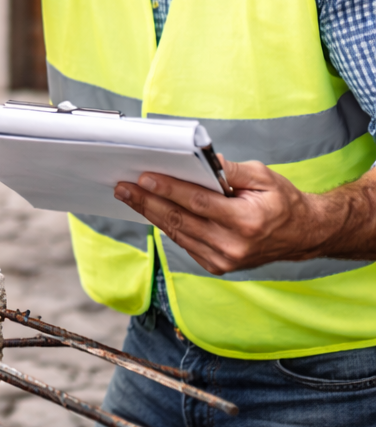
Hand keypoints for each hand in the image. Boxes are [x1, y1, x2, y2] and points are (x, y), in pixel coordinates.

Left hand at [113, 156, 328, 273]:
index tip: (144, 177)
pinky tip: (150, 210)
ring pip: (177, 233)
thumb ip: (228, 170)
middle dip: (147, 201)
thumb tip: (199, 159)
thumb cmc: (282, 202)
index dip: (168, 189)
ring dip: (150, 213)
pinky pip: (184, 243)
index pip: (196, 202)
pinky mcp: (218, 266)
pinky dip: (166, 225)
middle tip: (123, 186)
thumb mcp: (262, 177)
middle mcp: (233, 246)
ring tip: (128, 196)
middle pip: (180, 220)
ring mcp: (224, 260)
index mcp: (246, 222)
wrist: (303, 235)